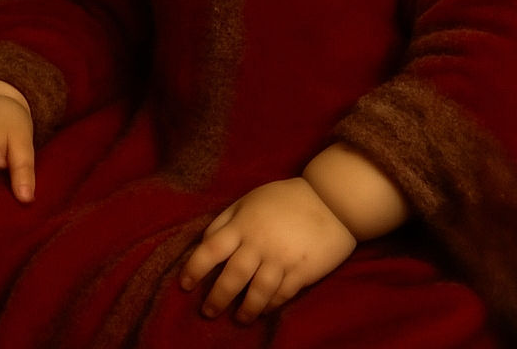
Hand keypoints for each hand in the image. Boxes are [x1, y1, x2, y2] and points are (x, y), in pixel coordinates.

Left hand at [180, 178, 356, 323]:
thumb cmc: (286, 198)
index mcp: (244, 223)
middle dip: (216, 299)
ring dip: (244, 310)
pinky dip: (269, 305)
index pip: (211, 248)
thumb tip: (206, 242)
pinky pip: (280, 295)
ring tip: (238, 319)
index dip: (194, 268)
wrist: (331, 199)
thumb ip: (227, 219)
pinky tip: (263, 309)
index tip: (185, 285)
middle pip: (231, 277)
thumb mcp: (251, 199)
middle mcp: (259, 243)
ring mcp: (281, 259)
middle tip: (208, 312)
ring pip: (256, 293)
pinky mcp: (301, 272)